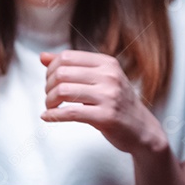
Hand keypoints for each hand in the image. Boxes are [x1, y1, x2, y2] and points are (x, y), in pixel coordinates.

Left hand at [41, 50, 167, 156]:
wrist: (141, 128)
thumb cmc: (117, 103)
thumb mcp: (99, 79)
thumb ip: (73, 67)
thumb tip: (43, 57)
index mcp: (107, 63)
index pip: (68, 56)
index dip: (51, 69)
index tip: (50, 81)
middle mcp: (109, 76)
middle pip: (63, 72)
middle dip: (48, 86)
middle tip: (49, 96)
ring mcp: (109, 96)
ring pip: (63, 91)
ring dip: (49, 101)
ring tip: (50, 107)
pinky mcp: (106, 116)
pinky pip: (70, 113)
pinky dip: (53, 115)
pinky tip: (48, 117)